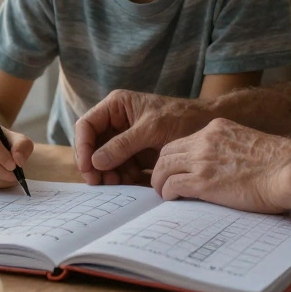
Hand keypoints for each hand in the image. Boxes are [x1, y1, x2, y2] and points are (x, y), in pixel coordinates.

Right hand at [74, 89, 214, 185]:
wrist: (208, 126)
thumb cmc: (182, 117)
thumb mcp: (152, 129)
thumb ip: (123, 144)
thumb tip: (96, 162)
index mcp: (116, 106)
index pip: (87, 125)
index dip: (82, 146)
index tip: (87, 167)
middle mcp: (117, 122)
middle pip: (93, 146)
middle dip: (95, 165)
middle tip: (99, 183)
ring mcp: (126, 140)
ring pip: (105, 161)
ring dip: (107, 174)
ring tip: (117, 184)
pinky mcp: (135, 155)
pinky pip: (120, 168)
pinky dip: (121, 178)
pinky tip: (128, 184)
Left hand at [151, 118, 290, 213]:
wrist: (289, 171)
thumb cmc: (280, 164)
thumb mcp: (250, 145)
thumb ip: (232, 150)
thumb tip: (228, 168)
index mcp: (217, 128)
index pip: (185, 140)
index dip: (176, 156)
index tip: (176, 167)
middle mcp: (205, 140)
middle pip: (167, 151)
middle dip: (162, 167)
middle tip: (162, 180)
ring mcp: (202, 160)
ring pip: (163, 167)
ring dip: (159, 181)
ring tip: (163, 192)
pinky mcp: (202, 182)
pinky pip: (172, 185)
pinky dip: (167, 192)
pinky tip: (170, 199)